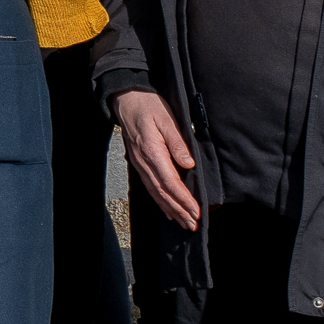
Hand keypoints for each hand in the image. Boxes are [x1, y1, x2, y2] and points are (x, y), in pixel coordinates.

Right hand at [118, 88, 200, 230]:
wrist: (126, 99)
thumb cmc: (149, 106)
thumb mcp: (167, 118)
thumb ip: (178, 142)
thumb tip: (189, 164)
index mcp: (152, 151)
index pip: (170, 182)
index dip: (184, 199)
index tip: (196, 211)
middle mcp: (144, 161)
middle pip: (162, 193)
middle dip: (178, 210)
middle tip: (192, 224)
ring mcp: (139, 163)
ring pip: (154, 192)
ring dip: (170, 209)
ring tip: (183, 222)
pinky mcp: (139, 163)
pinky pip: (149, 186)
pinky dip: (159, 201)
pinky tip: (167, 210)